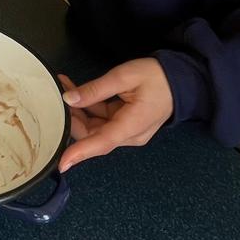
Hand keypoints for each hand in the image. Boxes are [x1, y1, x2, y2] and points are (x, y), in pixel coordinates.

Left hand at [56, 59, 173, 171]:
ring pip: (95, 126)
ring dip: (79, 110)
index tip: (62, 163)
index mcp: (131, 126)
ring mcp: (127, 131)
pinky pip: (102, 119)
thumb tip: (69, 99)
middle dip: (73, 117)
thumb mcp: (125, 77)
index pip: (101, 143)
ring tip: (64, 86)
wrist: (183, 80)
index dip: (79, 152)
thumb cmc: (158, 77)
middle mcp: (129, 135)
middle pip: (93, 134)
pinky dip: (89, 106)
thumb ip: (96, 89)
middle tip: (57, 94)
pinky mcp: (125, 124)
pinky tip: (76, 90)